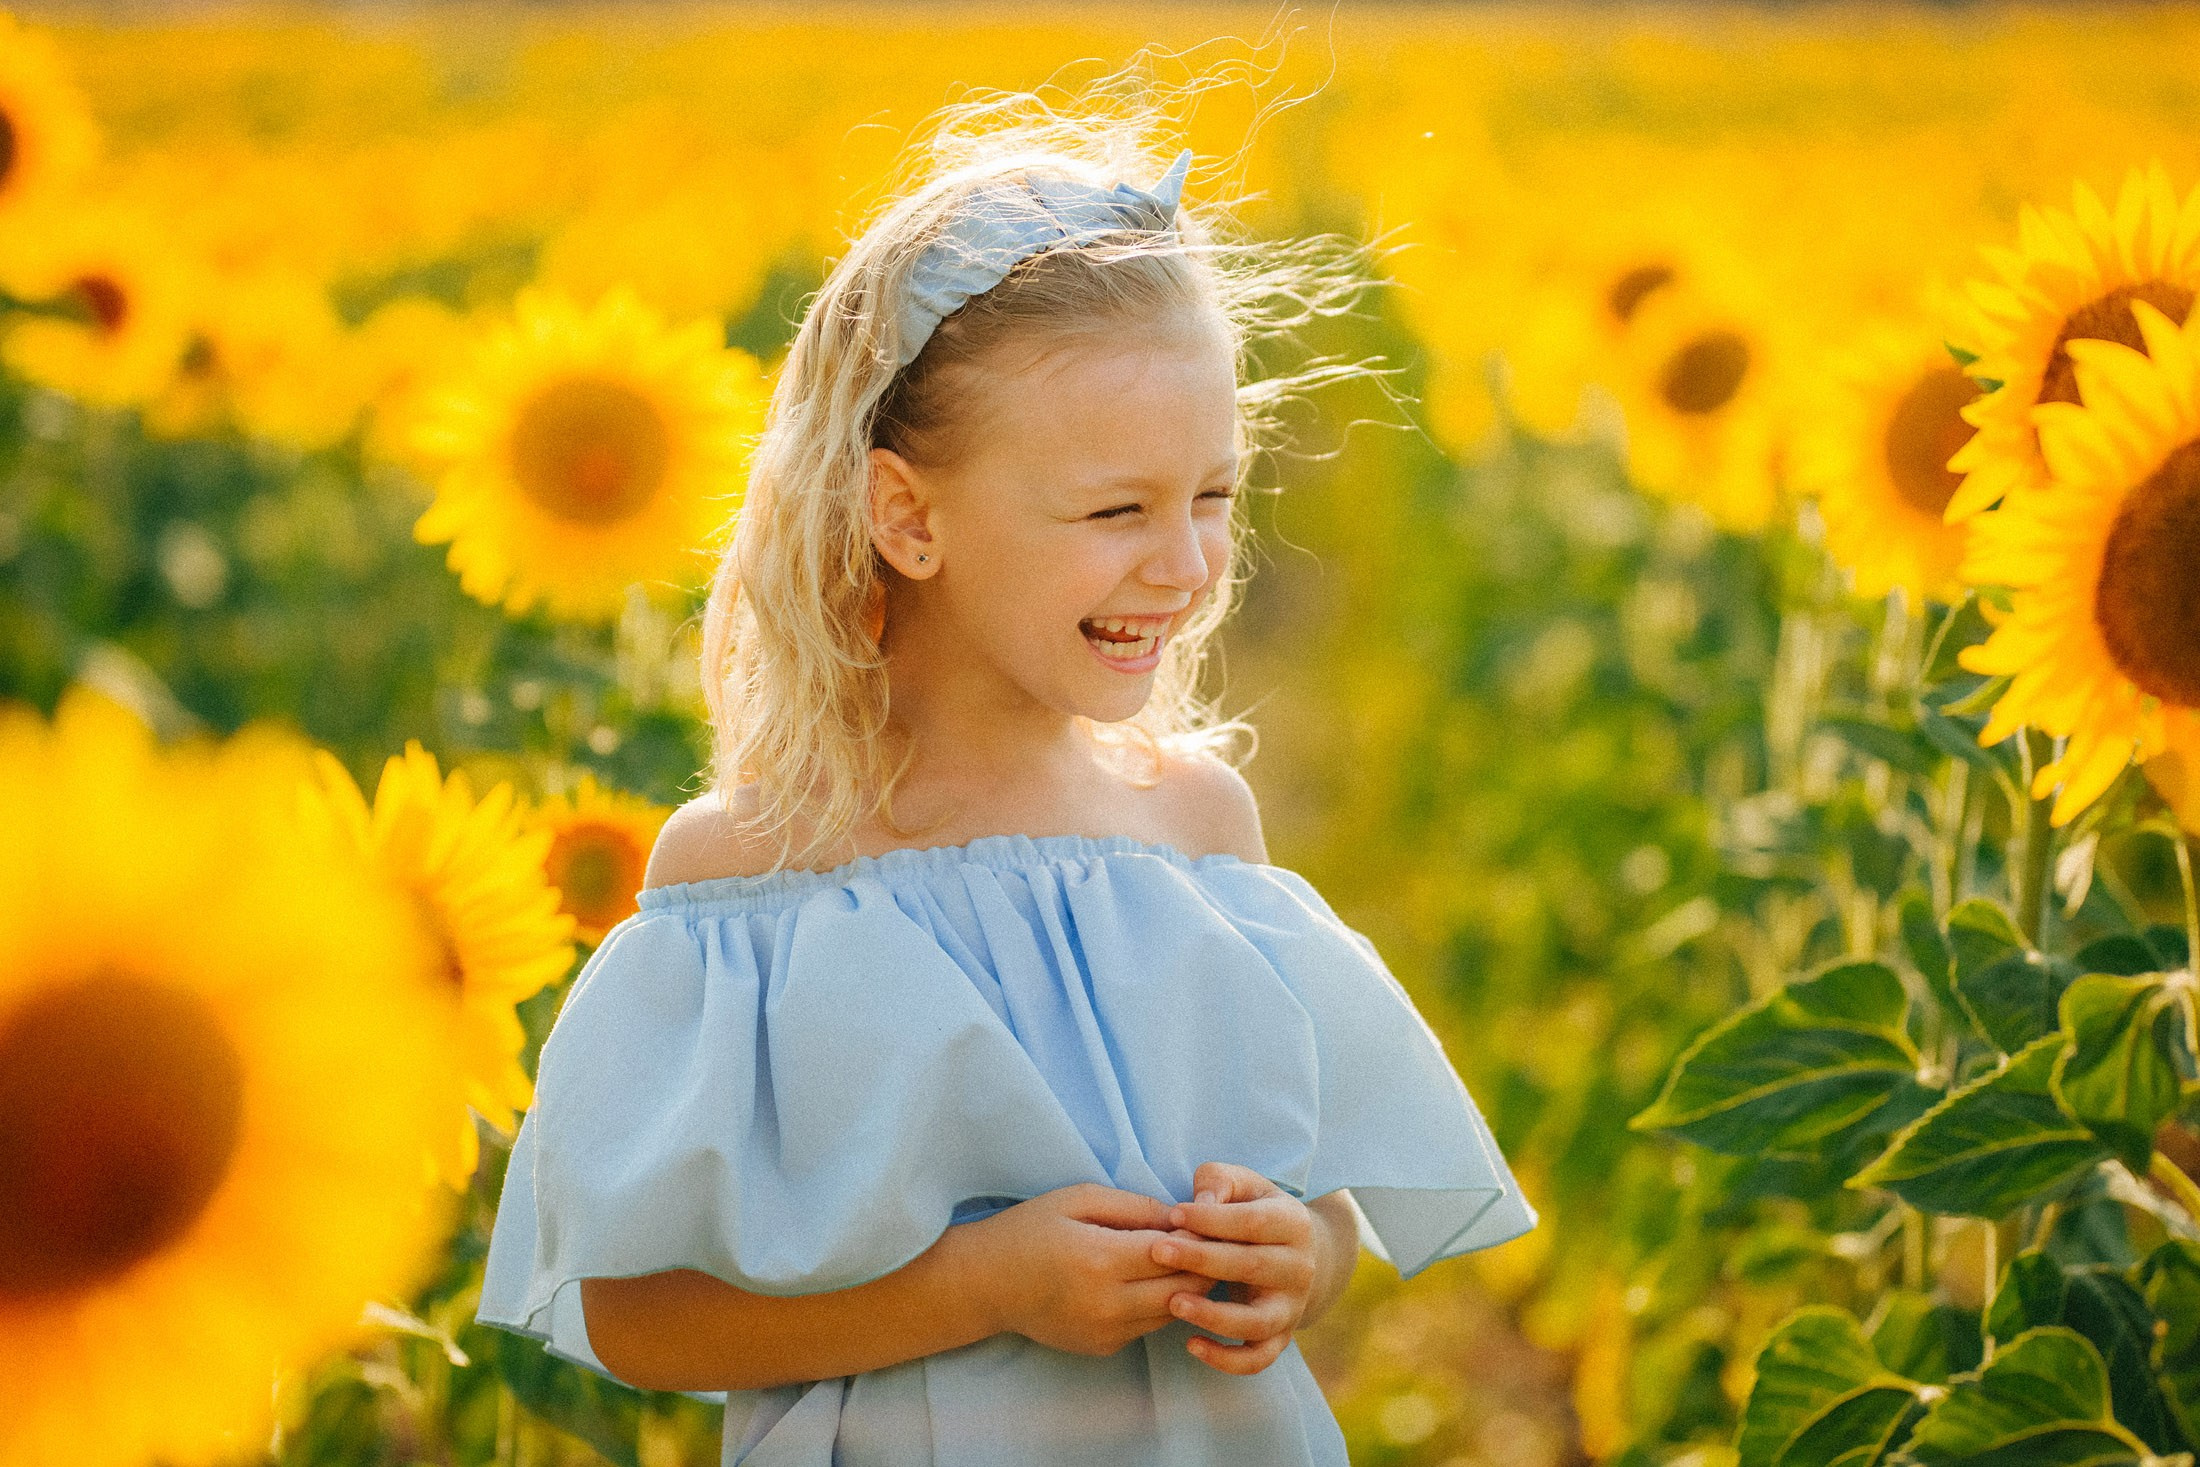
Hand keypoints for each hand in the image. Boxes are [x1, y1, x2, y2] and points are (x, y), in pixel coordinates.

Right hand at [973, 1182, 1221, 1358]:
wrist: (986, 1284)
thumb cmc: (1029, 1230)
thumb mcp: (1078, 1199)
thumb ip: (1134, 1206)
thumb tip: (1182, 1217)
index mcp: (1101, 1259)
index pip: (1175, 1253)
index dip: (1199, 1237)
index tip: (1209, 1222)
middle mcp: (1108, 1304)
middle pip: (1183, 1290)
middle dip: (1204, 1267)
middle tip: (1212, 1244)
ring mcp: (1106, 1332)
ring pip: (1172, 1313)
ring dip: (1187, 1289)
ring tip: (1188, 1262)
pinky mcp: (1103, 1347)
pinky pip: (1148, 1327)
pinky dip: (1159, 1305)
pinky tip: (1150, 1283)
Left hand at [1149, 1162, 1317, 1374]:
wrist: (1293, 1254)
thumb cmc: (1253, 1210)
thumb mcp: (1243, 1184)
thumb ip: (1220, 1182)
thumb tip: (1201, 1204)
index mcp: (1293, 1224)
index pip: (1252, 1222)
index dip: (1211, 1219)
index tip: (1172, 1215)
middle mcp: (1300, 1269)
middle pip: (1251, 1267)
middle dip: (1202, 1260)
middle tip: (1158, 1252)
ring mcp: (1291, 1308)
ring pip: (1257, 1321)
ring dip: (1214, 1315)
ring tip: (1174, 1302)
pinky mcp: (1279, 1338)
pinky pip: (1256, 1359)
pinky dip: (1227, 1360)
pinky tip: (1191, 1345)